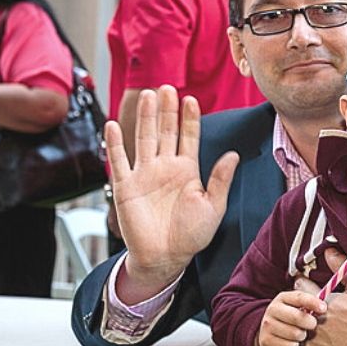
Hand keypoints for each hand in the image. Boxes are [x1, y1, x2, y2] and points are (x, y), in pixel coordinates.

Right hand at [103, 87, 240, 296]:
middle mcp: (164, 167)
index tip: (192, 99)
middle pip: (165, 131)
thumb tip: (232, 155)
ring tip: (148, 96)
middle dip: (167, 110)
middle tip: (167, 87)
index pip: (188, 137)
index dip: (190, 119)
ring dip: (146, 118)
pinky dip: (116, 143)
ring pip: (144, 139)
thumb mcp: (213, 207)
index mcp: (187, 170)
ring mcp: (144, 174)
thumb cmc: (190, 235)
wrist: (165, 257)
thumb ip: (219, 180)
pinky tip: (114, 124)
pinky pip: (119, 160)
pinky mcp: (125, 186)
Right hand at [257, 287, 327, 345]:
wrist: (270, 332)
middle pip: (297, 317)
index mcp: (283, 298)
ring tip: (300, 333)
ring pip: (295, 334)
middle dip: (310, 323)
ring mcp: (268, 325)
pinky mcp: (267, 340)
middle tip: (312, 325)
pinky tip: (292, 341)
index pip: (299, 297)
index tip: (324, 309)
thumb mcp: (299, 305)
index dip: (313, 302)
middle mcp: (273, 310)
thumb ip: (312, 301)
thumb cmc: (293, 316)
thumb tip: (326, 304)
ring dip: (302, 336)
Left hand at [297, 266, 346, 345]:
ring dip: (299, 330)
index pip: (299, 288)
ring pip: (292, 334)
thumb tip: (329, 249)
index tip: (314, 289)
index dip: (307, 286)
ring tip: (315, 329)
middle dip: (302, 308)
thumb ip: (344, 268)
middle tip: (315, 310)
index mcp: (319, 305)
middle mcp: (310, 327)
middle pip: (294, 312)